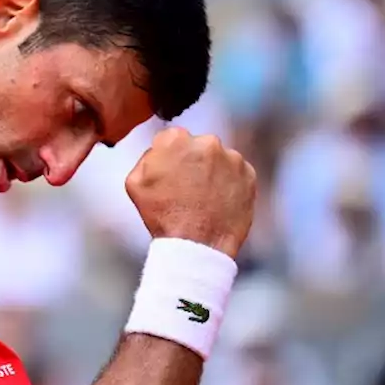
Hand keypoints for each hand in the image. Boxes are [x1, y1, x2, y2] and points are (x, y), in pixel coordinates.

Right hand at [126, 127, 256, 258]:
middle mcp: (207, 142)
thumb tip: (159, 152)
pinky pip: (238, 174)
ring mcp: (232, 158)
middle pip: (198, 146)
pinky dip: (230, 184)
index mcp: (176, 140)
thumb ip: (147, 158)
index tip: (172, 172)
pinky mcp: (250, 175)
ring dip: (213, 172)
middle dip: (194, 161)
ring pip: (220, 159)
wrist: (196, 245)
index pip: (172, 138)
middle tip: (189, 187)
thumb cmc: (163, 216)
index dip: (170, 157)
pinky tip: (219, 201)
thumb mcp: (135, 183)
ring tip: (205, 198)